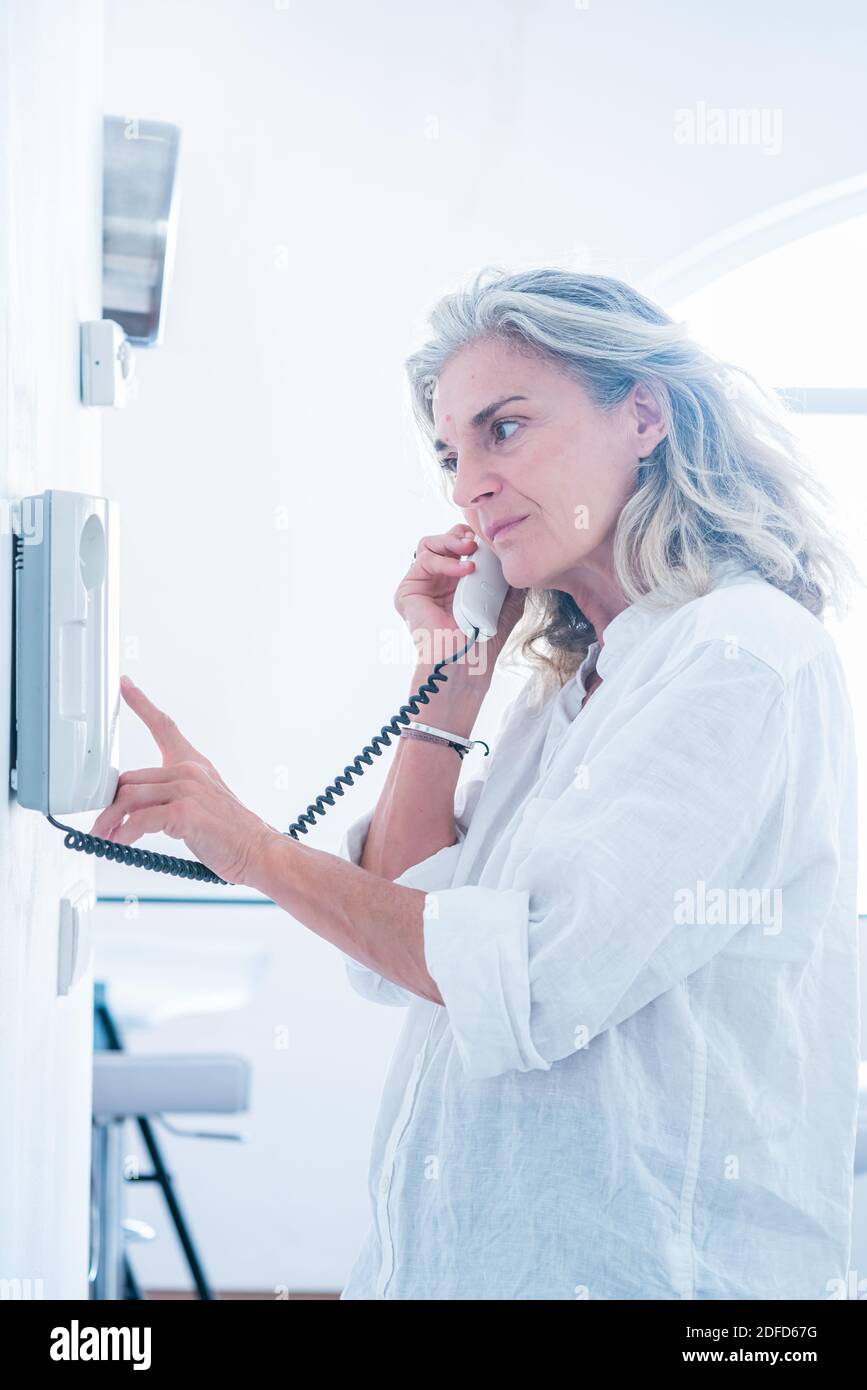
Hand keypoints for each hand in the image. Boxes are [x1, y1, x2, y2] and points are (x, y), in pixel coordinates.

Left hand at [89, 675, 275, 884]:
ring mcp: (187, 789)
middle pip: (130, 778)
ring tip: (106, 837)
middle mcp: (189, 771)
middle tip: (101, 824)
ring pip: (129, 797)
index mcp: (193, 764)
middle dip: (110, 804)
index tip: (124, 685)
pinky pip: (140, 820)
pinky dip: (126, 833)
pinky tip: (122, 843)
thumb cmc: (228, 832)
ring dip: (111, 821)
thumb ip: (171, 794)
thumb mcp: (201, 802)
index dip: (141, 703)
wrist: (255, 848)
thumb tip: (134, 804)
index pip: (164, 726)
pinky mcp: (184, 811)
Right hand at [395, 522, 526, 672]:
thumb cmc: (485, 637)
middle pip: (442, 539)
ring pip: (429, 544)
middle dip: (460, 534)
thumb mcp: (507, 601)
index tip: (489, 539)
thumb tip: (518, 556)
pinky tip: (465, 570)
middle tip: (477, 540)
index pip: (459, 545)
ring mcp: (422, 584)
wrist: (468, 660)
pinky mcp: (408, 591)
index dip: (472, 536)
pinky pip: (424, 560)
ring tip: (470, 549)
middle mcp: (438, 580)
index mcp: (457, 580)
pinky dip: (446, 561)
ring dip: (451, 541)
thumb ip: (510, 578)